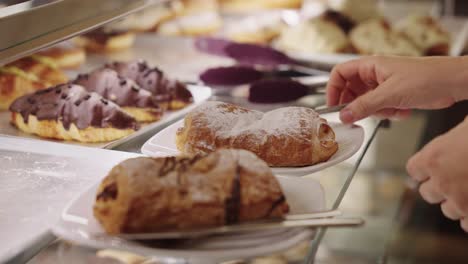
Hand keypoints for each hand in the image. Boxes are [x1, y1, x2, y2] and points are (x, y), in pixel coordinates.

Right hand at [326, 56, 467, 122]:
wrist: (453, 84)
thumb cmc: (427, 77)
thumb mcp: (390, 94)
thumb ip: (364, 106)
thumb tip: (344, 115)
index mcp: (370, 66)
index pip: (340, 73)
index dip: (333, 89)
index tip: (333, 105)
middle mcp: (375, 75)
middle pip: (351, 91)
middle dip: (356, 106)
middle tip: (359, 116)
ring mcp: (384, 86)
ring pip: (366, 103)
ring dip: (377, 111)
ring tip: (391, 109)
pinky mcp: (395, 96)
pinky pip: (381, 109)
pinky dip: (390, 113)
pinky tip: (403, 110)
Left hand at [406, 117, 467, 230]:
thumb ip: (457, 136)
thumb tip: (457, 135)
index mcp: (434, 158)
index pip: (414, 170)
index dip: (425, 168)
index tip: (433, 166)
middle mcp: (443, 182)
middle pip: (428, 193)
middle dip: (440, 187)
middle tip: (456, 179)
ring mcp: (461, 201)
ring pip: (448, 210)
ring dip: (457, 202)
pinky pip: (467, 225)